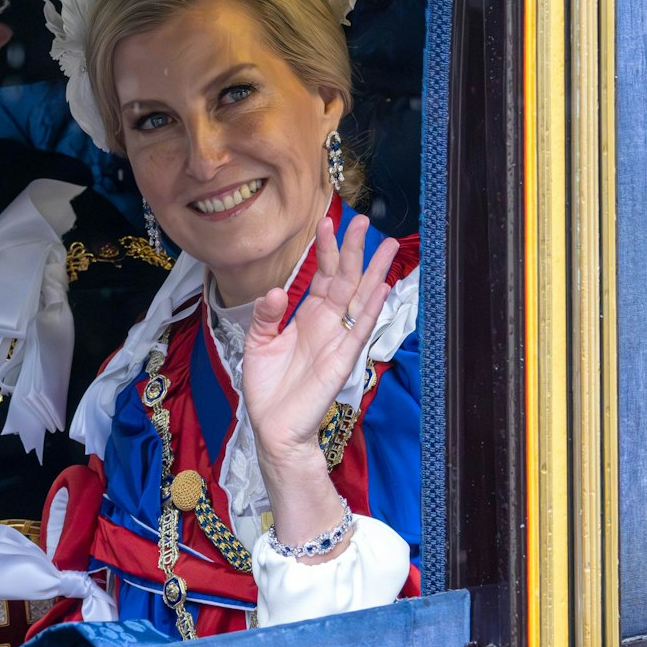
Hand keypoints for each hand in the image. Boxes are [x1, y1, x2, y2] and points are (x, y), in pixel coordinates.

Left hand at [240, 215, 398, 559]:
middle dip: (354, 250)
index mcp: (307, 316)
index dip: (325, 249)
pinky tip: (381, 287)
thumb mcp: (258, 343)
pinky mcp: (342, 359)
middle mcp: (327, 323)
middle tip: (363, 220)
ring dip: (374, 272)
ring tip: (388, 244)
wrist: (274, 426)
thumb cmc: (268, 387)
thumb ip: (266, 314)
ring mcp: (338, 339)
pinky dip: (371, 308)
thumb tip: (277, 290)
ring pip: (361, 298)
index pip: (322, 275)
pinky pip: (360, 329)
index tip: (328, 222)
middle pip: (346, 279)